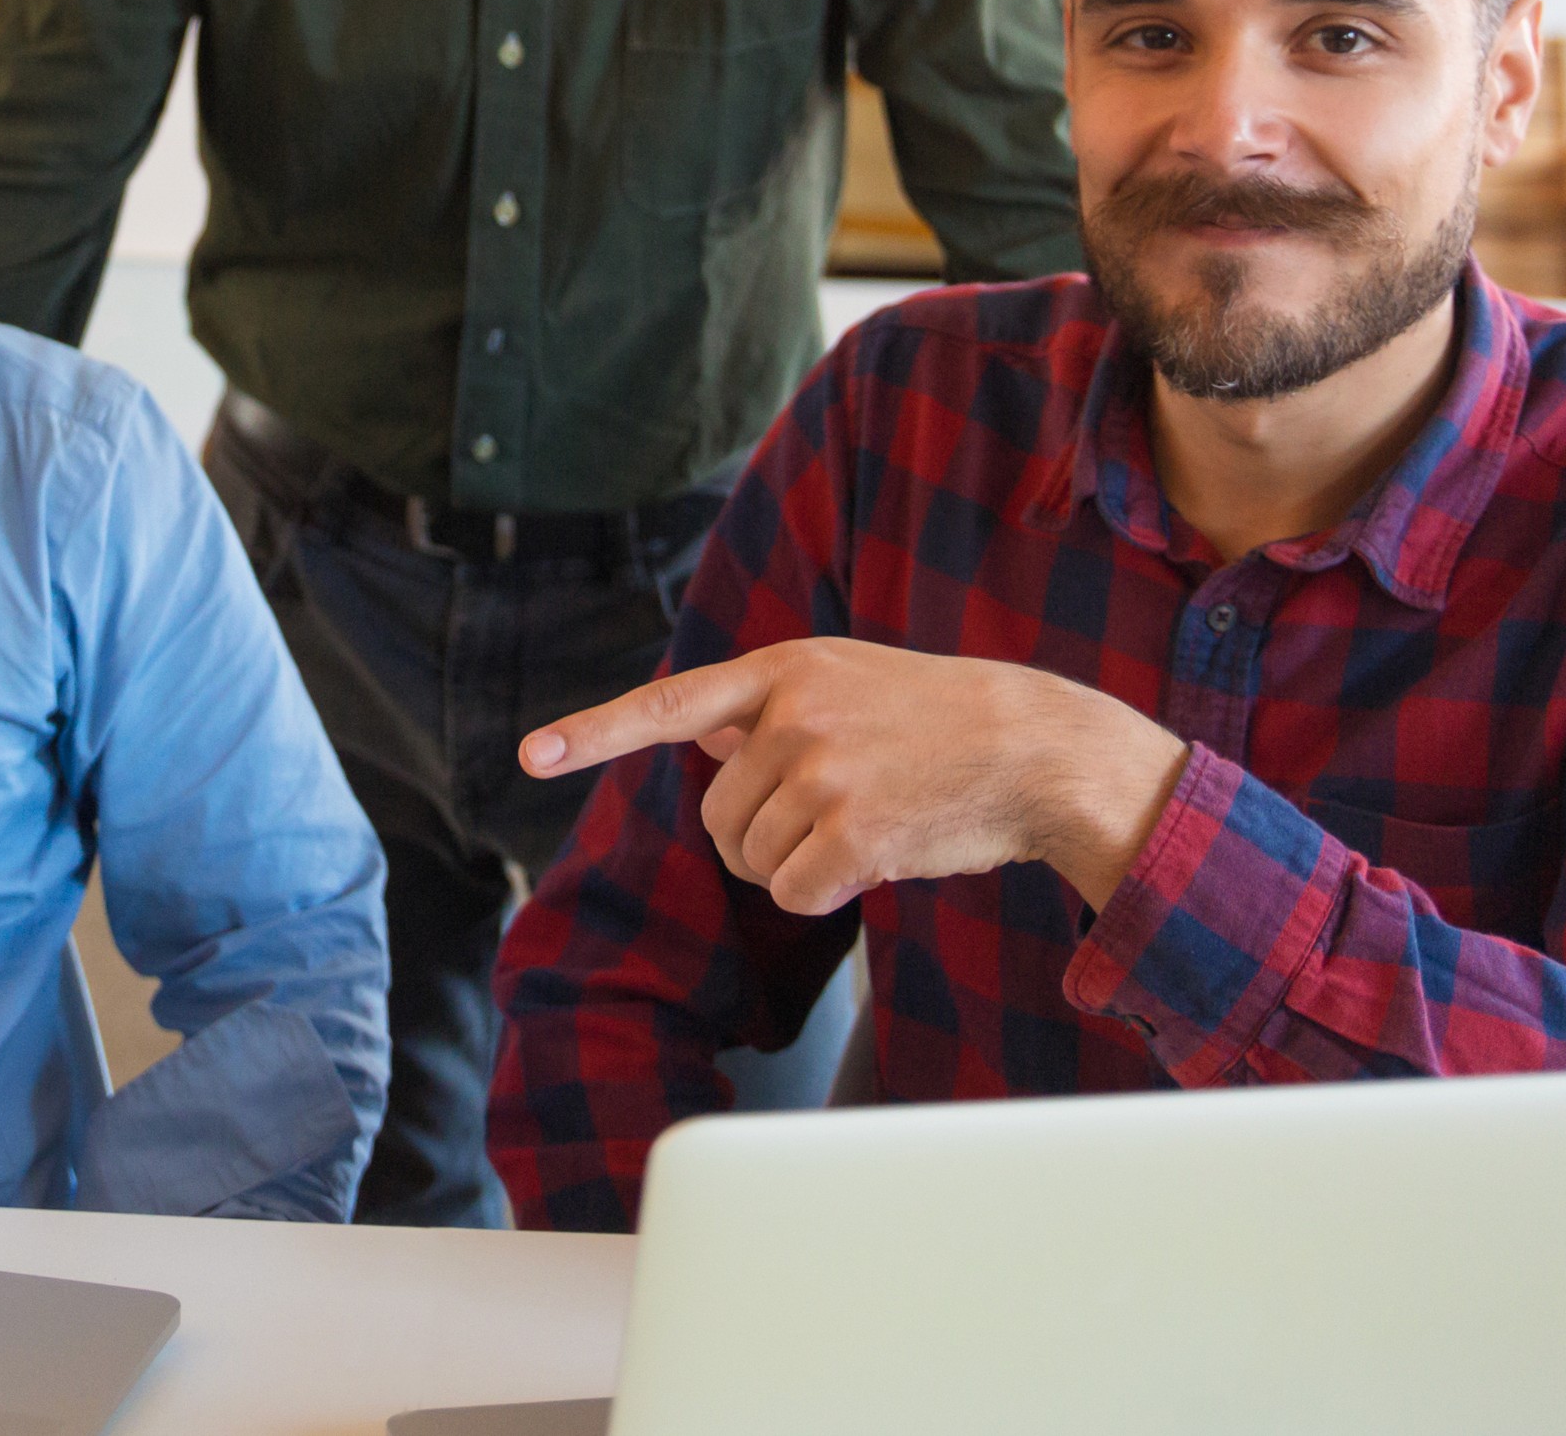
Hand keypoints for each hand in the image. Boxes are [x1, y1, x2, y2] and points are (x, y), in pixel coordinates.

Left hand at [522, 639, 1187, 915]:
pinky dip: (828, 894)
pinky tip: (878, 856)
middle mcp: (791, 716)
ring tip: (865, 822)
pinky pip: (794, 894)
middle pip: (717, 817)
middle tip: (834, 810)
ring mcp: (821, 773)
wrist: (1033, 746)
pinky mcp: (853, 833)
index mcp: (782, 672)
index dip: (595, 732)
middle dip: (760, 833)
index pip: (668, 705)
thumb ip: (768, 709)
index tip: (531, 754)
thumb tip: (697, 738)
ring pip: (752, 862)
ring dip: (797, 865)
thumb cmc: (937, 720)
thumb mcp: (846, 683)